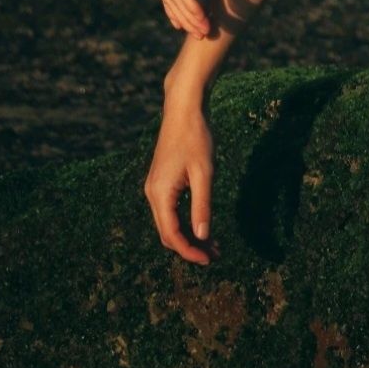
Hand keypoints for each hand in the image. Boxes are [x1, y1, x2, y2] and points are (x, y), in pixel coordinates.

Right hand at [144, 94, 218, 263]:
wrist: (184, 108)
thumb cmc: (196, 137)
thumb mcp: (204, 172)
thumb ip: (202, 205)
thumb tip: (203, 236)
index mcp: (160, 194)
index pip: (172, 235)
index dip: (190, 251)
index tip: (210, 259)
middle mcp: (152, 193)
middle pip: (168, 233)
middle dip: (191, 246)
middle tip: (216, 255)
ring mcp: (156, 187)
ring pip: (170, 222)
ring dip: (189, 235)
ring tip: (213, 244)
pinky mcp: (162, 181)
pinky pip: (171, 210)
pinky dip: (186, 220)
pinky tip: (203, 223)